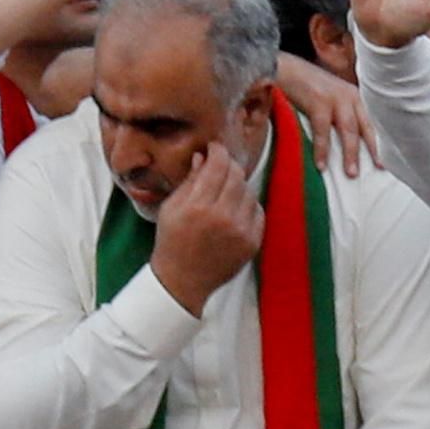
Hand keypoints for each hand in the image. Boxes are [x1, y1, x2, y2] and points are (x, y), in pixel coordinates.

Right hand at [149, 112, 271, 308]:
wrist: (182, 280)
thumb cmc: (172, 241)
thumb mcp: (172, 207)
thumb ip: (190, 180)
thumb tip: (204, 156)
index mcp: (198, 207)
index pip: (218, 165)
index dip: (218, 151)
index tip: (214, 148)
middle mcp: (222, 217)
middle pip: (237, 175)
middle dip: (228, 166)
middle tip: (220, 167)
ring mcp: (240, 232)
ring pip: (249, 191)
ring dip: (238, 187)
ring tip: (223, 194)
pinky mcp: (252, 243)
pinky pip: (257, 211)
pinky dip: (247, 206)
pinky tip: (233, 211)